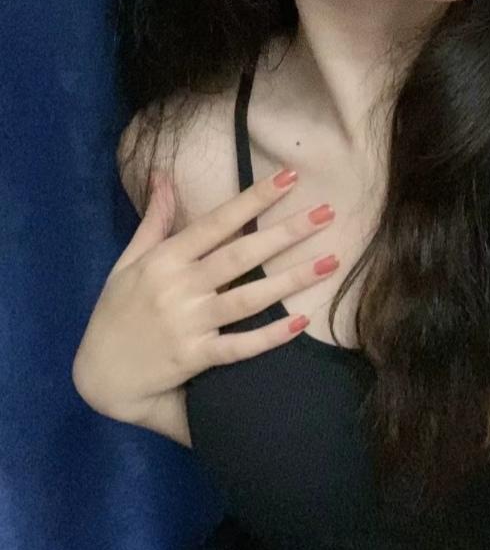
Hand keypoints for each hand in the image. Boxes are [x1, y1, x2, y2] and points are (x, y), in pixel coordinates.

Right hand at [71, 168, 337, 443]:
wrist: (98, 375)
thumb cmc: (116, 312)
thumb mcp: (129, 261)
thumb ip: (154, 221)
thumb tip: (163, 175)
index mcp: (164, 259)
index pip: (217, 222)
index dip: (253, 199)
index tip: (290, 177)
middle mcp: (178, 288)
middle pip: (240, 255)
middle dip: (285, 233)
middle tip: (327, 213)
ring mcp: (188, 324)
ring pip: (248, 298)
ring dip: (290, 280)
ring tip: (330, 261)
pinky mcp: (195, 358)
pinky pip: (239, 346)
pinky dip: (270, 336)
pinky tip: (302, 321)